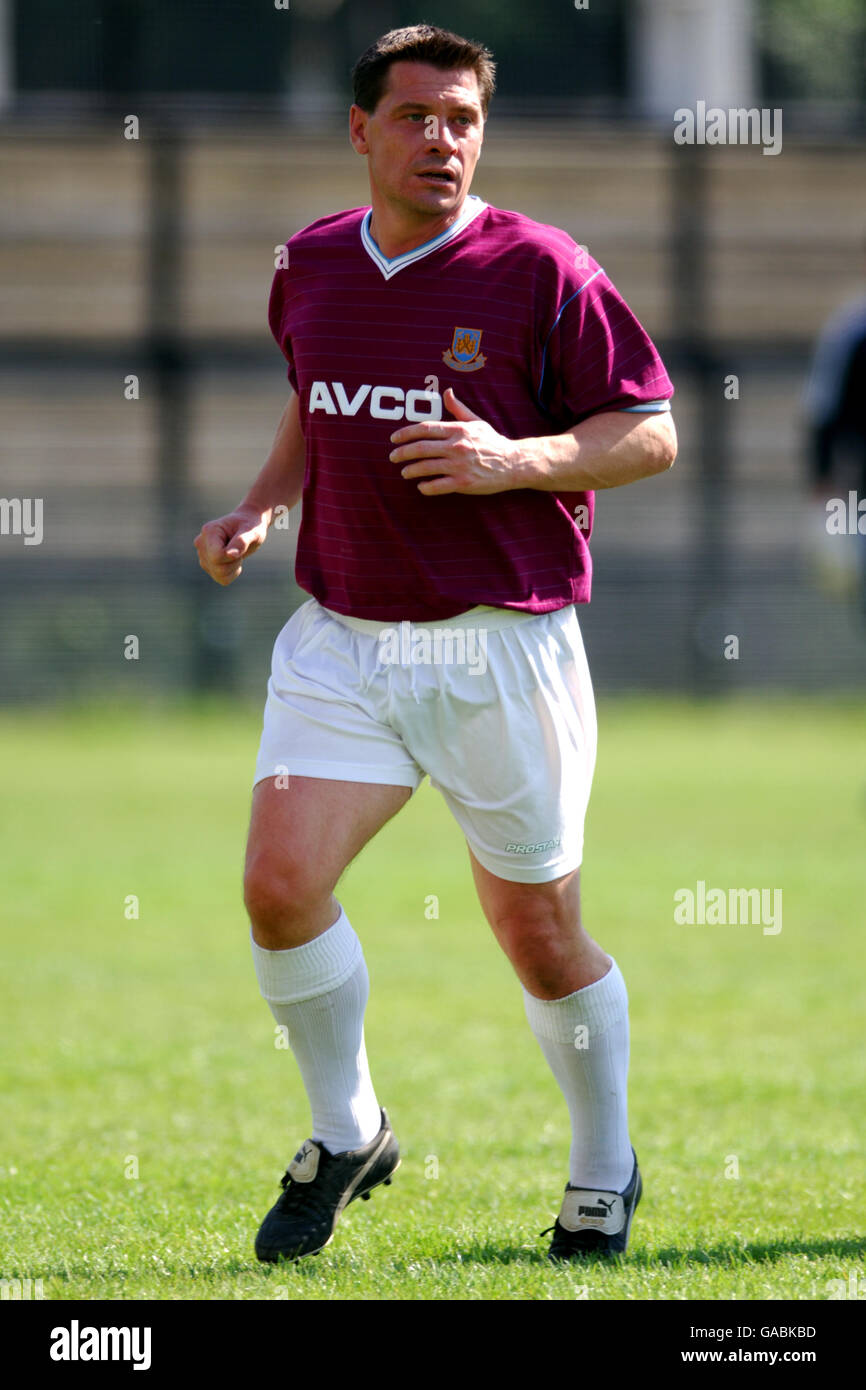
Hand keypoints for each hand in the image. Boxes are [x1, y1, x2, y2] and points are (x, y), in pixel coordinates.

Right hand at [193, 506, 268, 584]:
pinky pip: (221, 579)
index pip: (217, 557)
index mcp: (209, 531)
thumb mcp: (252, 532)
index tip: (241, 546)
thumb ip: (242, 542)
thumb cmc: (251, 526)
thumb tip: (230, 555)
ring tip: (236, 552)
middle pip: (218, 568)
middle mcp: (201, 543)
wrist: (247, 526)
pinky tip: (233, 560)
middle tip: (240, 549)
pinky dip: (231, 573)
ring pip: (218, 575)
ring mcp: (202, 554)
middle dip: (234, 562)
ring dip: (233, 568)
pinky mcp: (206, 564)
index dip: (232, 557)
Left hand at [389, 388, 520, 495]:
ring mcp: (460, 466)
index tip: (393, 439)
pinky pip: (438, 486)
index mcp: (458, 430)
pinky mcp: (464, 483)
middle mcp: (457, 446)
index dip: (406, 433)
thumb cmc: (493, 442)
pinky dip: (426, 487)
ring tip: (404, 472)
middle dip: (402, 453)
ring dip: (411, 470)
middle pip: (421, 448)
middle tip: (392, 457)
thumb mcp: (477, 422)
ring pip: (426, 467)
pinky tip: (421, 486)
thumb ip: (458, 409)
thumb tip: (447, 392)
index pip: (425, 428)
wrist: (513, 463)